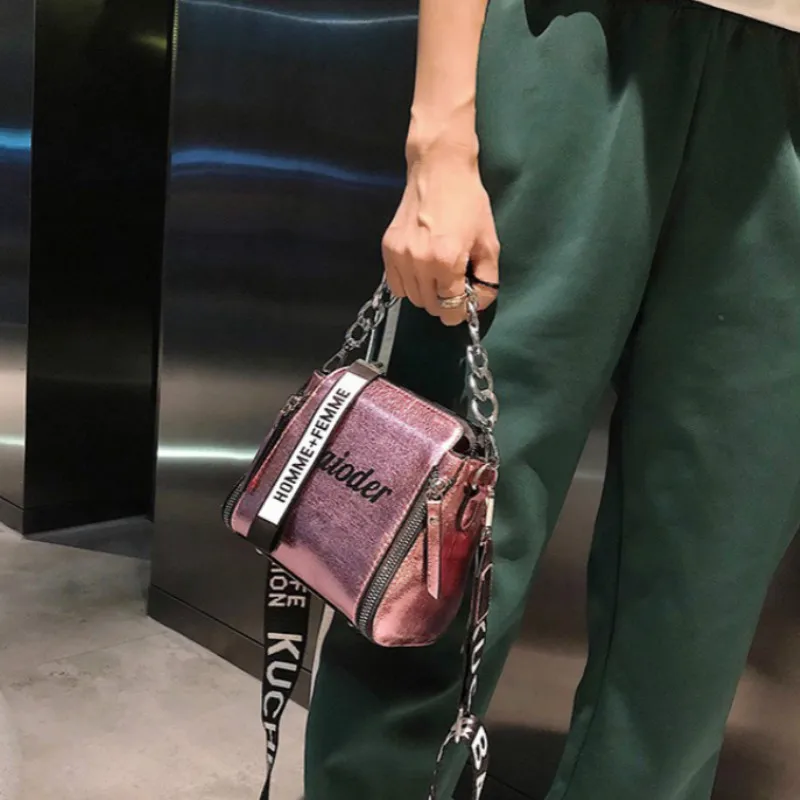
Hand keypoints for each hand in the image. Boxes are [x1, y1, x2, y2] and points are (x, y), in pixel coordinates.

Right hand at [382, 139, 499, 325]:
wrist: (438, 169)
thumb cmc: (469, 202)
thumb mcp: (489, 242)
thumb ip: (486, 279)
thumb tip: (478, 304)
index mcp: (446, 259)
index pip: (450, 306)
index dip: (460, 312)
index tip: (465, 306)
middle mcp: (419, 261)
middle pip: (430, 306)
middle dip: (444, 304)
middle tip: (454, 288)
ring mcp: (400, 255)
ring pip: (412, 298)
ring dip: (427, 295)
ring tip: (438, 277)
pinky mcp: (387, 248)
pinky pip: (396, 285)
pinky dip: (410, 285)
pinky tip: (421, 271)